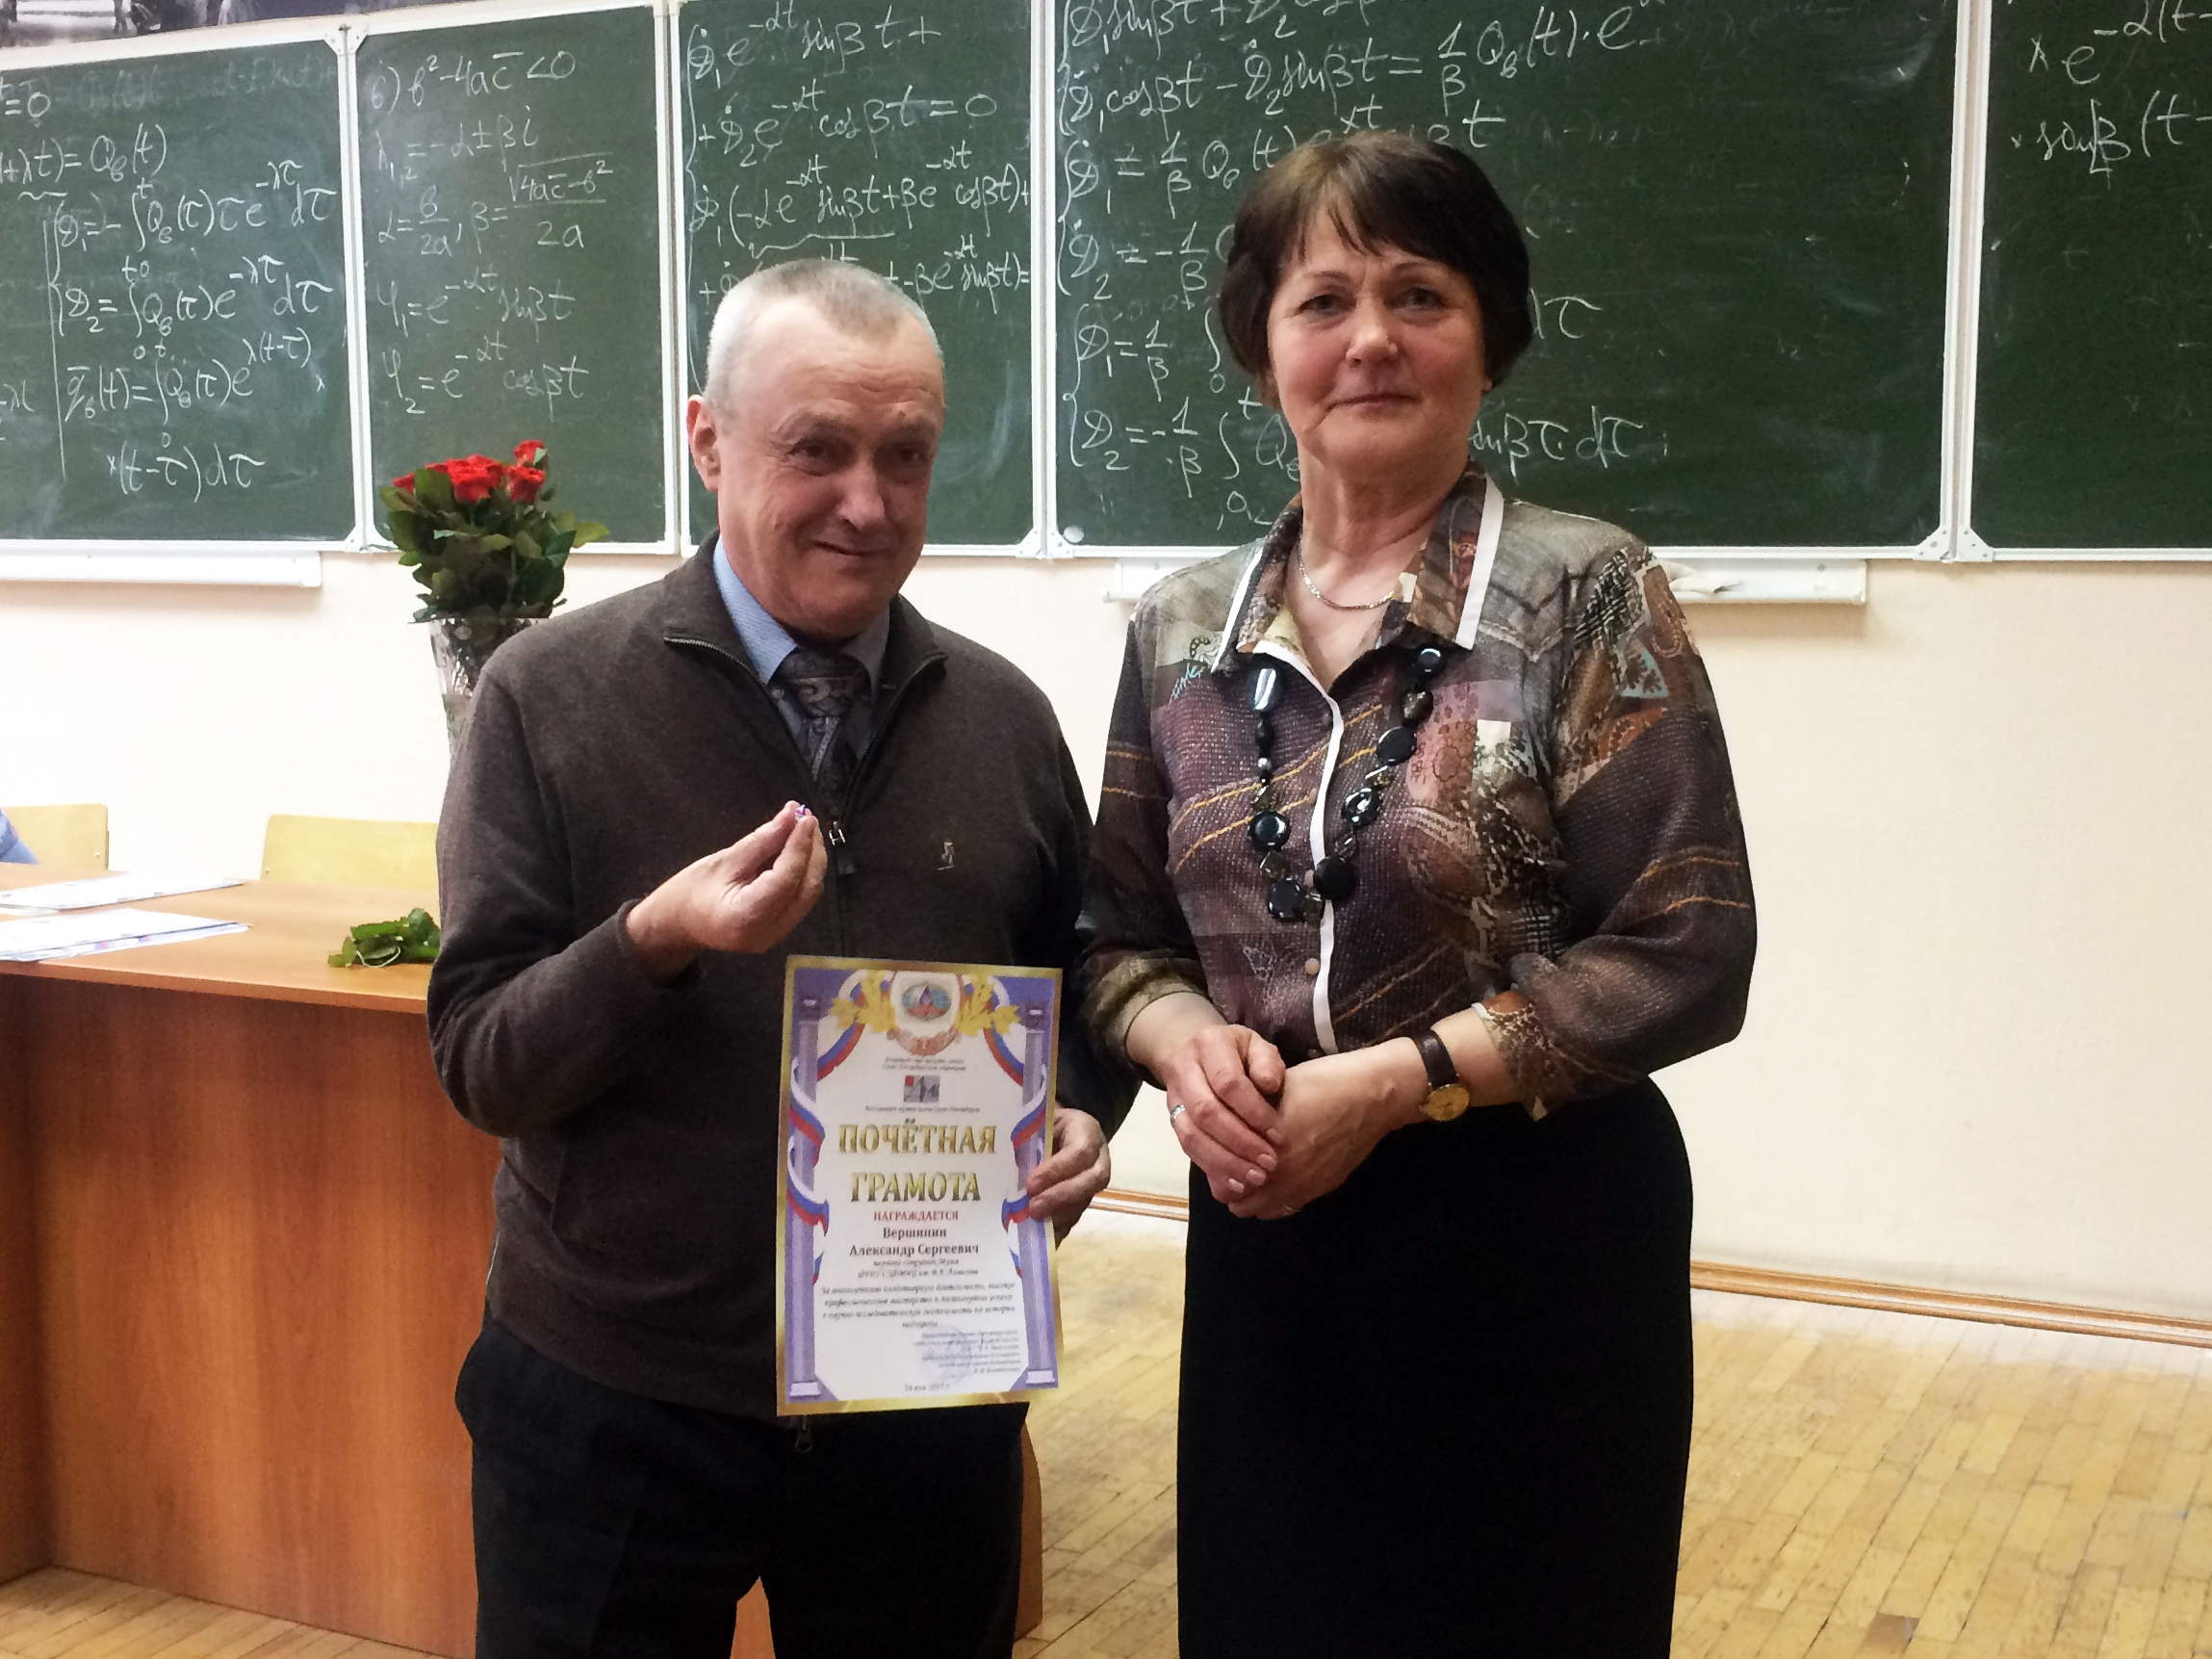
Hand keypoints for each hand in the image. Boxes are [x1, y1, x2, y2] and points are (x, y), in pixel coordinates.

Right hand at [624, 803, 826, 982]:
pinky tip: (798, 850)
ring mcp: (776, 935)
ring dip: (811, 860)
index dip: (800, 846)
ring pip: (808, 894)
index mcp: (746, 917)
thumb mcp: (723, 860)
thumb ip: (761, 841)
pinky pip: (801, 898)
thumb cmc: (691, 892)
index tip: (805, 819)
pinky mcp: (780, 929)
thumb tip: (791, 816)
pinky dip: (803, 873)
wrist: (678, 923)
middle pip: (806, 888)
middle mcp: (768, 932)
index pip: (786, 879)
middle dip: (811, 851)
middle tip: (806, 819)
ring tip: (804, 830)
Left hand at [1024, 1108, 1109, 1239]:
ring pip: (1085, 1202)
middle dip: (1061, 1196)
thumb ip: (1029, 1140)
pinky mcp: (1083, 1199)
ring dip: (1058, 1216)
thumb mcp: (1037, 1122)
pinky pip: (1076, 1216)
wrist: (1055, 1129)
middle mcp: (1098, 1157)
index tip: (1031, 1183)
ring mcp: (1093, 1180)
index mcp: (1086, 1129)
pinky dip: (1057, 1228)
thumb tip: (1009, 1166)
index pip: (1080, 1151)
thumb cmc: (1042, 1123)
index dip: (1058, 1170)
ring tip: (1032, 1224)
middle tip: (1033, 1208)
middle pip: (1092, 1180)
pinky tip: (1038, 1237)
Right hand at [1127, 994, 1287, 1204]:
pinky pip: (1187, 1148)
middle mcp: (1184, 1069)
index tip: (1279, 1135)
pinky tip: (1235, 1183)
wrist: (1192, 1050)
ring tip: (1254, 1178)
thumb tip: (1269, 1086)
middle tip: (1269, 1163)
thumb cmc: (1236, 1052)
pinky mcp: (1172, 1120)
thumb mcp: (1256, 1045)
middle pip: (1206, 1111)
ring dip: (1224, 1161)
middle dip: (1240, 1141)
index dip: (1254, 1111)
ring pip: (1191, 1134)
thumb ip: (1267, 1062)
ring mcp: (1173, 1096)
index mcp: (1209, 1044)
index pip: (1228, 1082)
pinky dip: (1212, 1168)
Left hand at [1225, 1041, 1425, 1219]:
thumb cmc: (1318, 1085)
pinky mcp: (1324, 1188)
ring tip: (1259, 1171)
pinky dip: (1280, 1196)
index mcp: (1263, 1153)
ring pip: (1265, 1210)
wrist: (1371, 1096)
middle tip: (1236, 1164)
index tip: (1221, 1155)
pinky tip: (1284, 1172)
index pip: (1221, 1184)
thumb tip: (1224, 1138)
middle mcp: (1283, 1179)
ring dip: (1258, 1196)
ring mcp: (1306, 1188)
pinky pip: (1290, 1206)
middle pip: (1240, 1205)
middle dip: (1234, 1188)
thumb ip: (1243, 1122)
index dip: (1218, 1170)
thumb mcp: (1271, 1094)